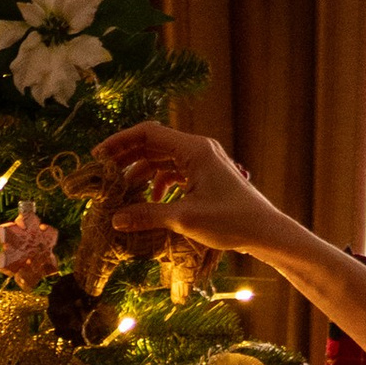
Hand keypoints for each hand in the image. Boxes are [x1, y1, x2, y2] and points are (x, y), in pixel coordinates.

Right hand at [88, 125, 290, 260]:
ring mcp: (204, 162)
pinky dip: (159, 182)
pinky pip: (176, 171)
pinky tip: (151, 199)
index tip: (99, 156)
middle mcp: (198, 149)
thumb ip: (148, 215)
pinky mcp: (207, 176)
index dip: (120, 142)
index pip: (148, 133)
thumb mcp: (185, 219)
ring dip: (142, 171)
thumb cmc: (231, 221)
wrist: (265, 231)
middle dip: (127, 156)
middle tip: (104, 172)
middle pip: (154, 144)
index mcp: (194, 149)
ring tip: (123, 189)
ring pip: (164, 158)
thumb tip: (115, 219)